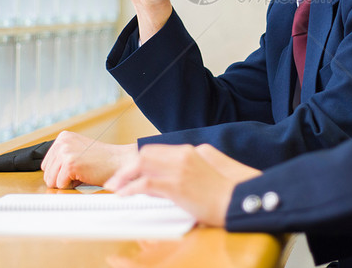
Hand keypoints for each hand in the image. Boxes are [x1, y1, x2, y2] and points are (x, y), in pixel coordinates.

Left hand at [40, 130, 137, 188]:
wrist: (120, 161)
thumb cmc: (102, 160)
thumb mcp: (78, 150)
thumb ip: (62, 157)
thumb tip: (47, 175)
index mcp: (63, 137)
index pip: (46, 165)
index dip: (60, 172)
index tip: (76, 167)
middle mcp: (62, 142)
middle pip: (46, 174)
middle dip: (62, 178)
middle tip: (80, 171)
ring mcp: (65, 151)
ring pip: (51, 181)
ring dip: (67, 183)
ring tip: (82, 173)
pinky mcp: (70, 163)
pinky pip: (61, 185)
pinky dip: (72, 186)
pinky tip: (84, 176)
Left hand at [104, 144, 261, 227]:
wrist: (236, 201)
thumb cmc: (222, 193)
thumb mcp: (202, 173)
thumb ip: (184, 169)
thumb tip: (162, 180)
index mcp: (189, 151)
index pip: (155, 150)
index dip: (138, 161)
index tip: (128, 172)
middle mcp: (182, 156)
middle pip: (145, 154)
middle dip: (127, 167)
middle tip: (116, 180)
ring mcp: (179, 169)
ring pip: (141, 165)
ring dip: (124, 176)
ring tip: (115, 187)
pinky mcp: (177, 185)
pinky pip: (146, 184)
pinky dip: (131, 188)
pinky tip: (125, 195)